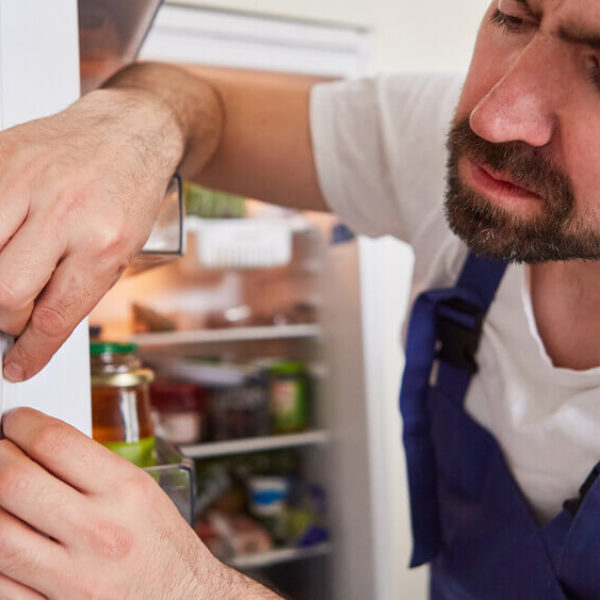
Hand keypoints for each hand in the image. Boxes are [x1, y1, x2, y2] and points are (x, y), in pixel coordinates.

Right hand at [0, 87, 183, 381]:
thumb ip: (79, 286)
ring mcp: (26, 183)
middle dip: (8, 321)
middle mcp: (64, 214)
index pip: (54, 317)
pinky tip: (3, 247)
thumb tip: (38, 325)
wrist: (129, 132)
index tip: (20, 364)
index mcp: (104, 244)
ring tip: (10, 284)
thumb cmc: (129, 192)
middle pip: (6, 294)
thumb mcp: (123, 249)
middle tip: (16, 320)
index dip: (32, 350)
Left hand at [0, 408, 230, 599]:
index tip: (16, 422)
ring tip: (1, 490)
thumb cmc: (164, 547)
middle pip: (15, 480)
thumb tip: (40, 448)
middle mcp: (100, 532)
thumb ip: (93, 469)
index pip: (55, 442)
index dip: (23, 424)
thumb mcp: (143, 493)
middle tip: (0, 450)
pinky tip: (9, 534)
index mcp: (127, 492)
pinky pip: (1, 580)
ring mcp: (74, 578)